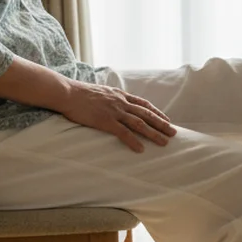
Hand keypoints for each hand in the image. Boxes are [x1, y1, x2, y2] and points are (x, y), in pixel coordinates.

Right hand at [61, 81, 177, 152]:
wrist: (67, 92)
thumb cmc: (80, 93)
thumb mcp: (100, 91)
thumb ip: (110, 97)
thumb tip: (114, 103)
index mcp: (120, 95)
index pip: (143, 104)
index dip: (157, 112)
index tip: (167, 119)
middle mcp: (121, 102)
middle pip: (146, 114)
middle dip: (161, 124)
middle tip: (173, 133)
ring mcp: (114, 111)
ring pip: (139, 124)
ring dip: (153, 134)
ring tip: (164, 142)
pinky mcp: (105, 121)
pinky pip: (123, 133)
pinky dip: (133, 141)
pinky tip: (141, 149)